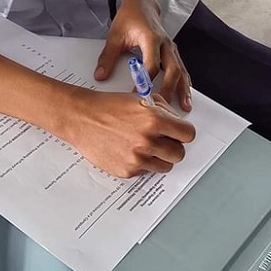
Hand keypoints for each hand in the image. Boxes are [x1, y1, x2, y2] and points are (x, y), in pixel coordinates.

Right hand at [66, 89, 194, 177]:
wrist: (82, 117)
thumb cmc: (109, 106)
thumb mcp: (141, 99)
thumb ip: (164, 110)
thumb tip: (177, 123)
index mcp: (154, 120)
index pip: (188, 134)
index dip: (183, 132)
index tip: (179, 133)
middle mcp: (148, 141)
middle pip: (179, 153)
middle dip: (173, 146)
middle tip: (162, 140)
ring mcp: (137, 158)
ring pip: (165, 166)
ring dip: (159, 157)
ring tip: (145, 146)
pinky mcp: (127, 171)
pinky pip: (145, 172)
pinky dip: (141, 164)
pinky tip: (129, 150)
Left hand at [95, 0, 192, 111]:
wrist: (142, 3)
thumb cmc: (130, 17)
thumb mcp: (115, 35)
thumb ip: (107, 57)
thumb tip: (100, 76)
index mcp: (151, 38)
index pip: (151, 65)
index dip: (145, 83)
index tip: (137, 96)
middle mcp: (165, 44)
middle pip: (172, 70)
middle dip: (169, 90)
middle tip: (164, 108)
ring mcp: (171, 48)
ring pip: (181, 70)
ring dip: (183, 89)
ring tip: (185, 106)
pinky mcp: (173, 51)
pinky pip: (182, 68)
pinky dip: (185, 82)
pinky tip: (186, 94)